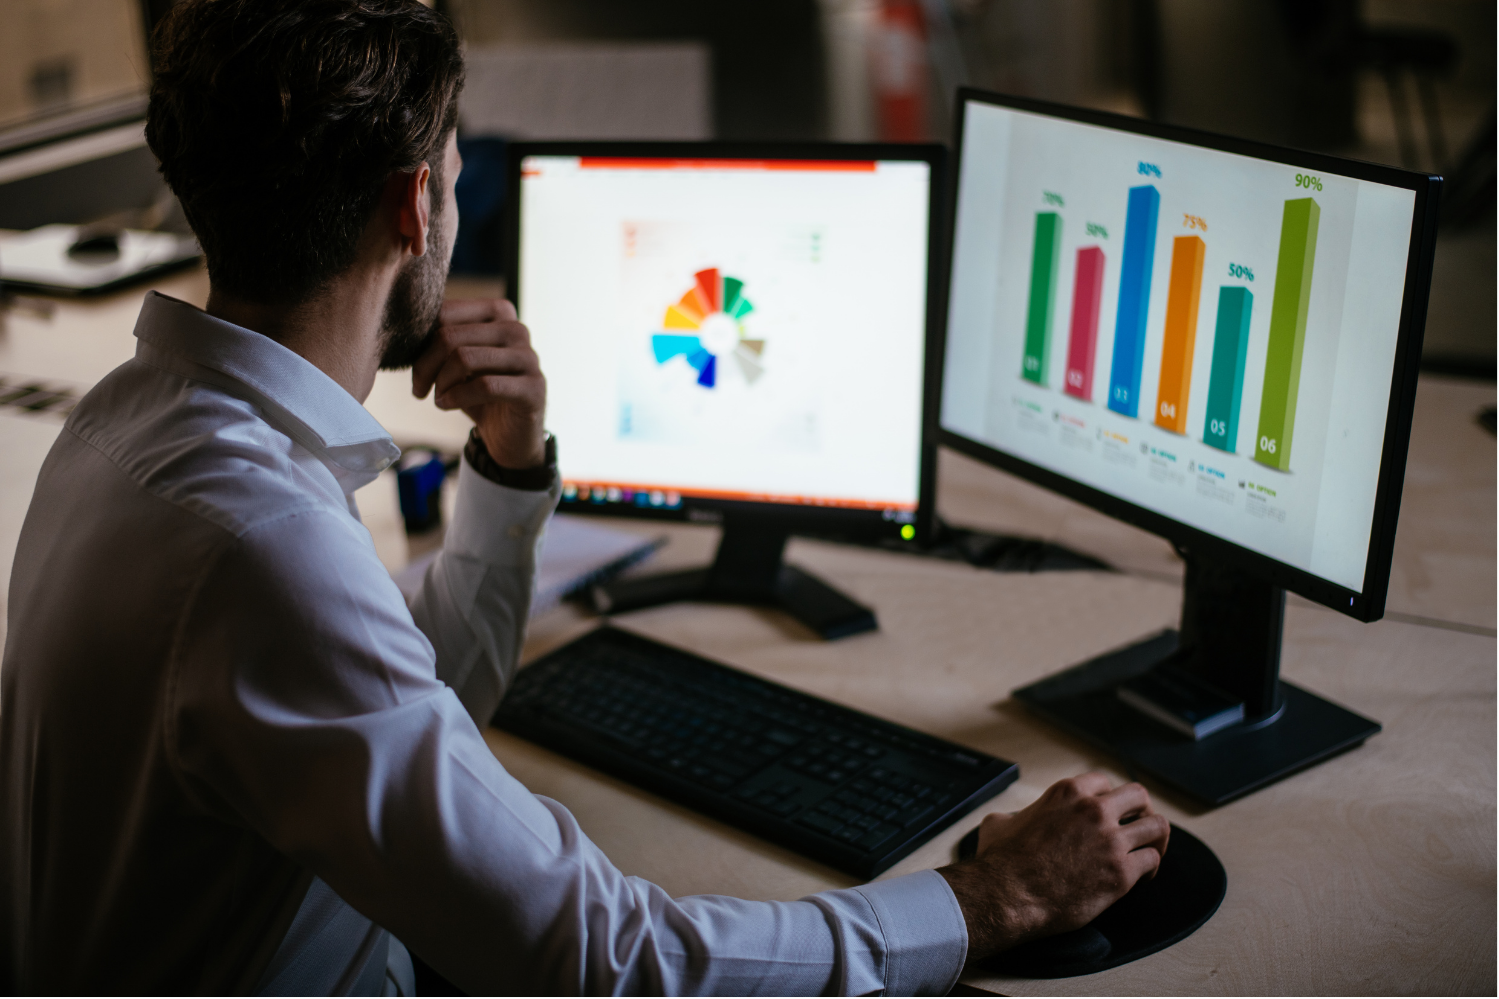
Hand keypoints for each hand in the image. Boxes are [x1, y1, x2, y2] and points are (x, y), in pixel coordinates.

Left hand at [411, 299, 546, 468]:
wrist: (510, 434)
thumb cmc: (478, 393)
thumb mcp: (456, 362)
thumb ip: (439, 340)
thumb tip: (405, 327)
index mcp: (498, 312)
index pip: (444, 312)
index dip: (419, 341)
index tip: (413, 367)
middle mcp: (516, 328)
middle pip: (450, 335)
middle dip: (425, 365)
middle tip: (419, 389)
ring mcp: (528, 357)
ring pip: (464, 358)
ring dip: (441, 383)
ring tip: (438, 398)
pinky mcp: (533, 387)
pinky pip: (485, 386)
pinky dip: (457, 397)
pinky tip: (447, 405)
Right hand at [938, 773, 1169, 958]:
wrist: (1008, 895)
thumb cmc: (1001, 861)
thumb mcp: (1000, 821)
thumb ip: (1019, 814)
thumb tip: (1017, 819)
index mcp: (1068, 792)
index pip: (1105, 782)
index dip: (1109, 798)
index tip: (1110, 812)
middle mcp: (1094, 810)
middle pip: (1139, 797)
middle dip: (1141, 811)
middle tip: (1138, 826)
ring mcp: (1111, 841)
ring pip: (1156, 827)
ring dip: (1154, 838)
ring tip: (1149, 850)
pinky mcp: (1121, 872)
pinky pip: (1152, 861)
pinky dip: (1150, 868)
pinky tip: (1141, 876)